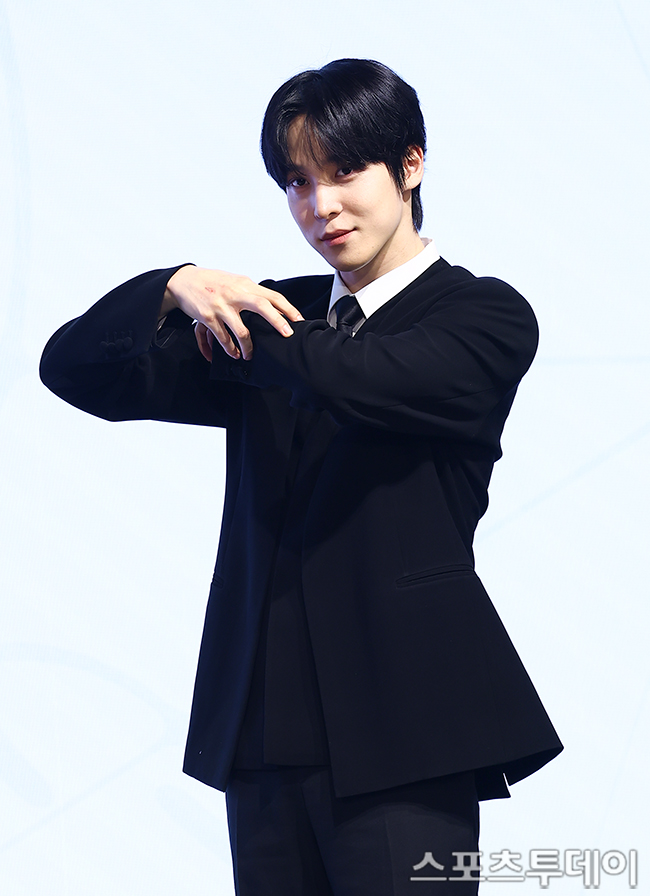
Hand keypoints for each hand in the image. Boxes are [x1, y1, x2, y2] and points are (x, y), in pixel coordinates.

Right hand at [163, 266, 302, 360]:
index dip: (287, 308)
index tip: (299, 320)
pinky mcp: (207, 316)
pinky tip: (233, 353)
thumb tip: (273, 306)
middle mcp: (234, 294)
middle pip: (261, 306)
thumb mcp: (235, 282)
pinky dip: (229, 348)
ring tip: (249, 355)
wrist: (184, 281)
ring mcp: (221, 305)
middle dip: (276, 321)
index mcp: (245, 285)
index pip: (271, 295)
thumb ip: (252, 293)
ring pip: (241, 330)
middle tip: (287, 335)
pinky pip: (222, 337)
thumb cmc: (213, 282)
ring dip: (248, 346)